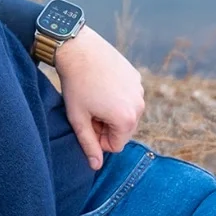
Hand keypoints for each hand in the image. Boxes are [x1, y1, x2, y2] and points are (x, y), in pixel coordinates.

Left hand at [51, 27, 143, 169]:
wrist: (79, 49)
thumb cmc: (76, 86)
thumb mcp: (78, 119)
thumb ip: (88, 145)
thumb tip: (96, 166)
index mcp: (126, 120)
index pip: (116, 146)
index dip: (98, 139)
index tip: (87, 123)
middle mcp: (139, 105)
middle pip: (124, 130)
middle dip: (107, 126)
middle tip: (89, 110)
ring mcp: (140, 89)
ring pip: (126, 113)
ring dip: (112, 112)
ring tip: (95, 96)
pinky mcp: (136, 77)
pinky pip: (128, 96)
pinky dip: (116, 96)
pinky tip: (101, 84)